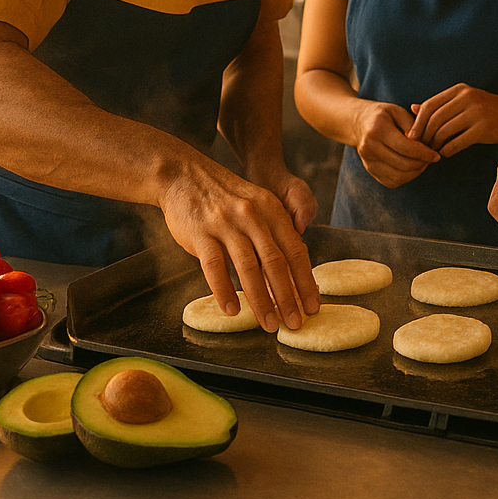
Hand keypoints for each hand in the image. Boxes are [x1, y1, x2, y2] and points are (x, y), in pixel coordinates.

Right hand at [158, 157, 321, 331]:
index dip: (305, 280)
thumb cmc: (225, 197)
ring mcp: (226, 225)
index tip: (313, 305)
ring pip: (249, 268)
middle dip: (288, 297)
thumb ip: (275, 232)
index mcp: (272, 211)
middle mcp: (253, 217)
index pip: (295, 251)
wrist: (184, 175)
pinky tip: (232, 310)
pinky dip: (224, 291)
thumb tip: (293, 267)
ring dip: (261, 300)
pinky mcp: (200, 234)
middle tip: (295, 322)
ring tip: (268, 323)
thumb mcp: (258, 204)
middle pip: (276, 263)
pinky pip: (215, 267)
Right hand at [352, 100, 438, 187]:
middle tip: (432, 158)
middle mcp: (369, 147)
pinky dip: (406, 177)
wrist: (359, 123)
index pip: (406, 148)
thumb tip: (422, 143)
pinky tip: (413, 167)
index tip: (436, 154)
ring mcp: (367, 161)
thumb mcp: (398, 111)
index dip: (424, 153)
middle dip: (422, 163)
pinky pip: (392, 181)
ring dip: (416, 172)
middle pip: (403, 164)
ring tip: (423, 162)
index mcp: (377, 129)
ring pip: (399, 176)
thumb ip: (412, 125)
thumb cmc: (383, 116)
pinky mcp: (369, 170)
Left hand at [408, 84, 497, 158]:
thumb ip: (439, 105)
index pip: (430, 105)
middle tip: (421, 147)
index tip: (411, 136)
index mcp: (460, 90)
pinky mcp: (483, 129)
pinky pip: (457, 143)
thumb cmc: (487, 110)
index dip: (417, 122)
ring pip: (444, 132)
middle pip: (435, 119)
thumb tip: (412, 108)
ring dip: (435, 145)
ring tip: (433, 151)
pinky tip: (446, 153)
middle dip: (424, 136)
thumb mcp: (463, 101)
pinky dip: (447, 150)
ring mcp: (476, 113)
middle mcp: (467, 98)